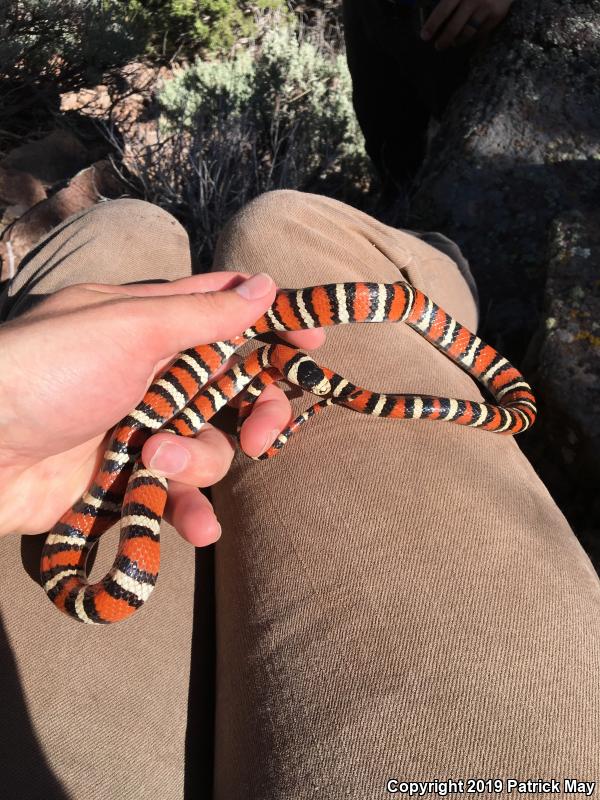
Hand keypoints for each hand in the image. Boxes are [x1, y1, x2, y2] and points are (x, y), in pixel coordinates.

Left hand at [0, 272, 324, 543]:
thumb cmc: (48, 372)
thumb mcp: (128, 329)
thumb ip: (201, 314)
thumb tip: (263, 285)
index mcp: (152, 324)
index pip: (227, 314)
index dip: (273, 325)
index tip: (312, 341)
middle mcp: (153, 373)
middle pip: (234, 390)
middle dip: (256, 413)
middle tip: (261, 434)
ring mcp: (141, 429)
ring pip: (209, 447)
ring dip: (197, 462)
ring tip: (156, 463)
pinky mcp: (126, 478)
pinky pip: (177, 494)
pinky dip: (190, 511)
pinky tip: (198, 529)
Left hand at [421, 0, 514, 49]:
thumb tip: (433, 13)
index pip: (443, 9)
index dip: (433, 24)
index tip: (424, 36)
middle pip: (455, 27)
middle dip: (444, 39)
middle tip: (438, 46)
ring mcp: (486, 7)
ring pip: (467, 32)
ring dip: (458, 40)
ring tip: (454, 42)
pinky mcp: (497, 14)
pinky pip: (481, 32)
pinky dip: (473, 36)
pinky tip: (468, 36)